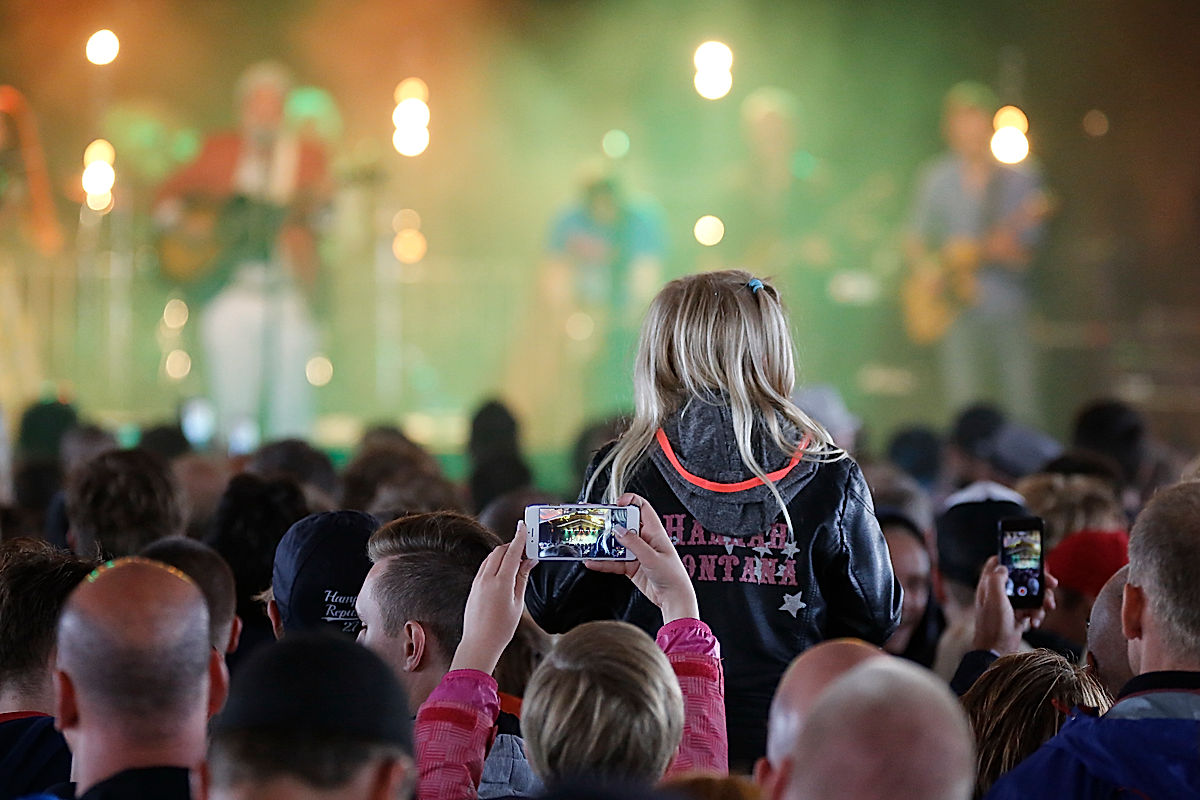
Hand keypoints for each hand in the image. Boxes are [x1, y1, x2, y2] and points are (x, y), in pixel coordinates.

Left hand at [450, 531, 537, 673]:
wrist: (479, 643)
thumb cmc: (501, 628)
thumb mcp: (518, 603)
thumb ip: (522, 578)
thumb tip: (529, 561)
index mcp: (500, 583)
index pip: (511, 553)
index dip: (519, 538)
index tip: (524, 526)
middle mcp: (486, 579)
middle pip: (499, 551)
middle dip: (512, 545)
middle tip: (525, 547)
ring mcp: (477, 582)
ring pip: (491, 558)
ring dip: (503, 554)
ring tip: (517, 559)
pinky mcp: (473, 587)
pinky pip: (485, 567)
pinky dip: (495, 562)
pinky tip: (504, 570)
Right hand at [584, 494, 699, 623]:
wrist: (673, 598)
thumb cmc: (672, 575)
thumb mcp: (651, 557)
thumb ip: (634, 543)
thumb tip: (618, 530)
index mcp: (654, 532)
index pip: (642, 508)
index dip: (629, 501)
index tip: (616, 504)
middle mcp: (644, 540)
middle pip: (624, 524)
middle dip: (610, 523)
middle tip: (597, 523)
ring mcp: (636, 553)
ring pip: (616, 544)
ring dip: (603, 544)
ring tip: (590, 543)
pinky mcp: (630, 566)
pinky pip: (613, 561)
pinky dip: (602, 562)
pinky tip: (593, 561)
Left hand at [972, 555, 1058, 654]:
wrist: (997, 652)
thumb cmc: (992, 626)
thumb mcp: (994, 600)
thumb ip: (997, 580)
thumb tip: (1003, 566)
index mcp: (989, 585)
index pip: (998, 563)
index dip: (1013, 558)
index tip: (1029, 558)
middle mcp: (1000, 591)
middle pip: (1023, 577)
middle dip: (1039, 581)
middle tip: (1052, 584)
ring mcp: (1010, 603)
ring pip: (1032, 593)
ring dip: (1042, 600)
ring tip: (1045, 609)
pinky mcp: (1019, 614)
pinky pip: (1033, 608)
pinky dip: (1037, 614)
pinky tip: (1034, 622)